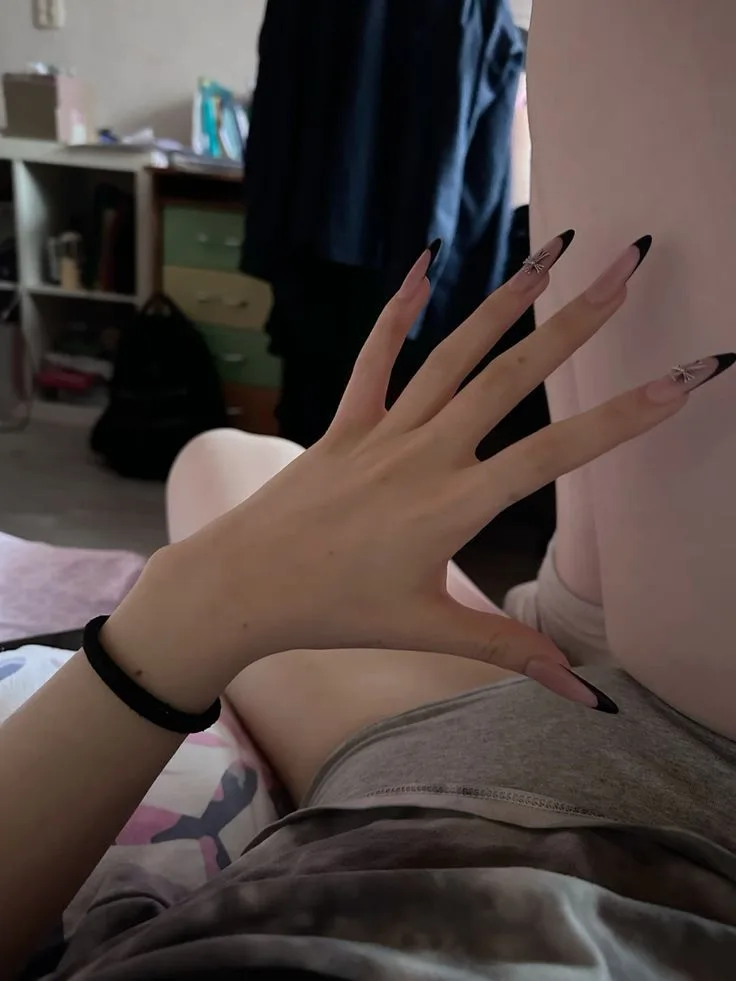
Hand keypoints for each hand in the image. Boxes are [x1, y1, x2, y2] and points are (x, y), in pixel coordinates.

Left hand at [105, 233, 689, 707]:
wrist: (241, 587)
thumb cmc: (333, 613)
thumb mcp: (429, 631)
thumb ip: (511, 652)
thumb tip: (583, 695)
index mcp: (454, 505)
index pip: (557, 455)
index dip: (626, 417)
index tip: (683, 377)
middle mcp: (426, 455)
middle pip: (513, 377)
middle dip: (578, 321)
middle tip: (628, 265)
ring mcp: (382, 432)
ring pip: (453, 354)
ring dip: (505, 301)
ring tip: (553, 251)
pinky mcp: (345, 424)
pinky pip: (374, 358)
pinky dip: (398, 311)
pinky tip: (425, 263)